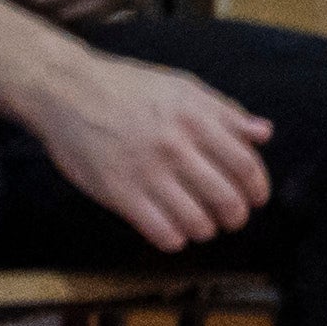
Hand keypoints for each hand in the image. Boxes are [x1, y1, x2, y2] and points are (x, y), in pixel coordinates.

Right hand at [24, 43, 271, 250]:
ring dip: (204, 230)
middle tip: (229, 218)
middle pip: (227, 201)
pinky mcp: (118, 192)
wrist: (62, 89)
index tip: (254, 198)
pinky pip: (162, 233)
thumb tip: (264, 134)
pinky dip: (174, 239)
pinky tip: (168, 229)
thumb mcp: (180, 86)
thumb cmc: (124, 87)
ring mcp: (145, 171)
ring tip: (197, 224)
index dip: (258, 189)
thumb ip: (224, 111)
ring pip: (197, 223)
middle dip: (235, 217)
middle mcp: (174, 146)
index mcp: (195, 119)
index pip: (246, 167)